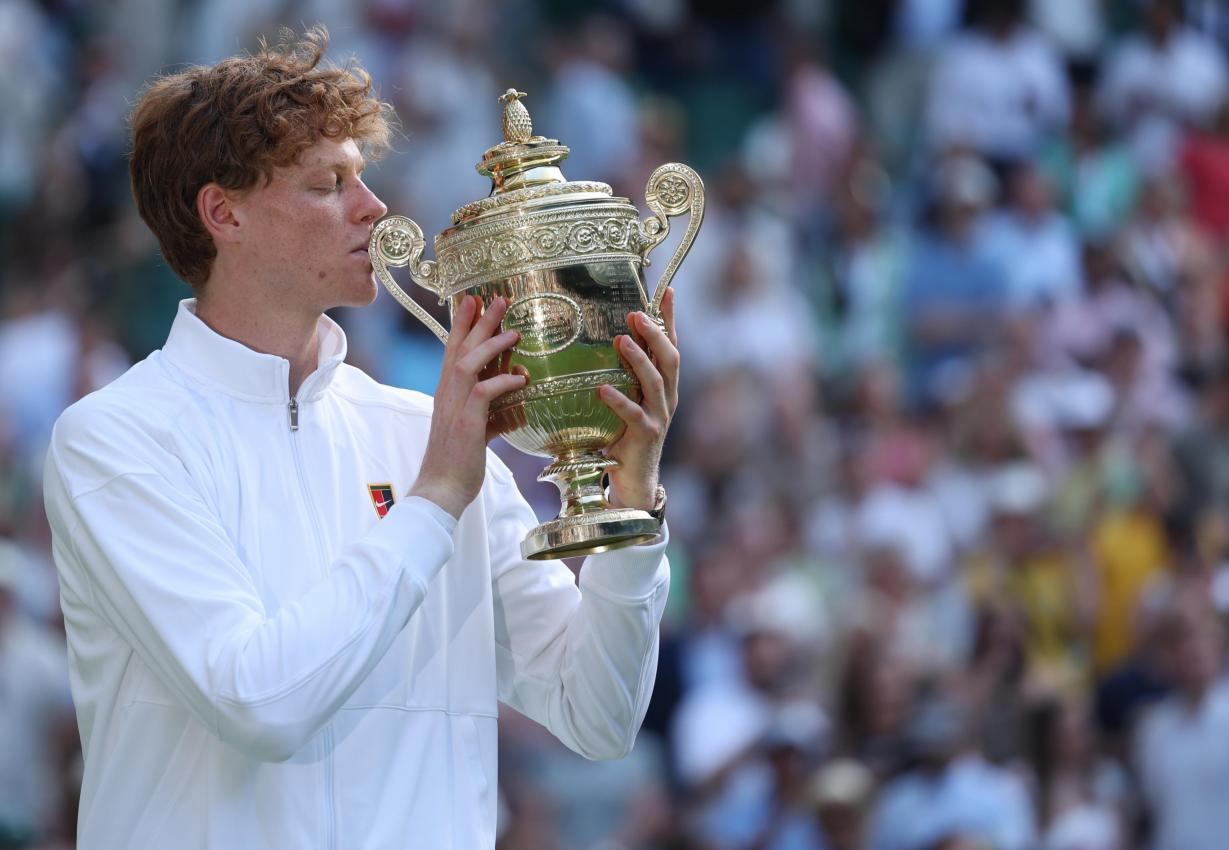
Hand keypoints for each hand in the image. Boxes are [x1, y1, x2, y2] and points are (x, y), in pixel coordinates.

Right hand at [410, 295, 524, 518]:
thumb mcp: (478, 432)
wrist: (441, 490)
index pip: (453, 351)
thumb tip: (517, 406)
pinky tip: (521, 378)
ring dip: (491, 344)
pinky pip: (484, 393)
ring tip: (514, 330)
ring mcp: (454, 407)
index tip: (474, 301)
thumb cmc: (458, 463)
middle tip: (497, 298)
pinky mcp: (466, 424)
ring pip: (469, 363)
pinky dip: (503, 382)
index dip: (463, 325)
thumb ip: (494, 415)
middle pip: (460, 348)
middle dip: (479, 321)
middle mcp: (446, 395)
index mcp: (447, 394)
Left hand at [599, 287, 679, 511]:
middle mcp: (667, 398)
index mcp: (665, 385)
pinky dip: (618, 401)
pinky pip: (633, 415)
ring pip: (656, 382)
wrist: (634, 479)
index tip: (668, 290)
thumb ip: (623, 374)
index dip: (670, 319)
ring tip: (621, 340)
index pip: (671, 345)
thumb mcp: (628, 399)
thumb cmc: (625, 436)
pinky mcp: (646, 436)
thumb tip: (606, 340)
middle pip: (670, 358)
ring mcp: (659, 417)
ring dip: (639, 360)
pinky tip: (602, 389)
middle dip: (656, 333)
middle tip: (636, 314)